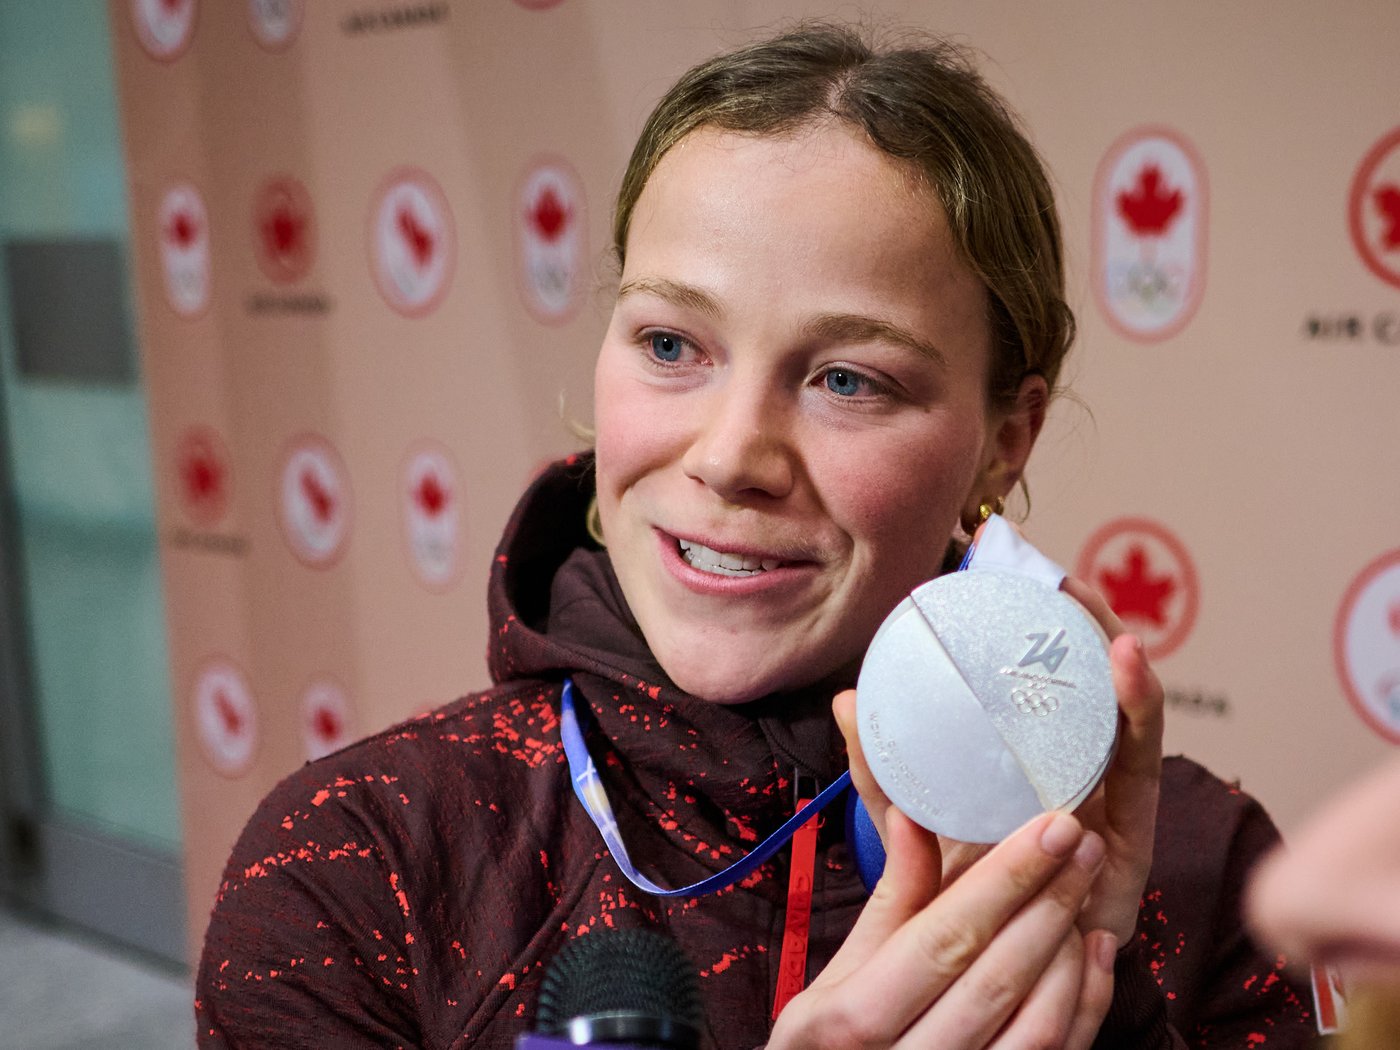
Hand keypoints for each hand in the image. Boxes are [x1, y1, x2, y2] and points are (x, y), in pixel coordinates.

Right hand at [768, 791, 1117, 1047]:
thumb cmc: (837, 1037)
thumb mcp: (841, 971)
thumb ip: (891, 898)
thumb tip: (914, 816)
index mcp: (855, 1019)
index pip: (945, 939)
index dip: (1004, 881)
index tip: (1049, 828)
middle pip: (998, 979)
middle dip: (1049, 901)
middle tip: (1083, 842)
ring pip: (1038, 1026)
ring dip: (1070, 951)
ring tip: (1082, 887)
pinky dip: (1088, 1001)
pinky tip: (1095, 947)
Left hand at [832, 572, 1164, 945]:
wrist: (996, 978)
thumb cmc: (963, 892)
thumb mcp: (915, 824)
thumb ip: (883, 771)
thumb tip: (845, 701)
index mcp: (1025, 759)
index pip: (1033, 678)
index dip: (1029, 622)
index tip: (1005, 564)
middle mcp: (1072, 768)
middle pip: (1085, 682)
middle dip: (1082, 624)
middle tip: (1059, 576)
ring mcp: (1107, 796)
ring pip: (1122, 709)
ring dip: (1118, 652)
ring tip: (1101, 602)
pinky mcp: (1132, 832)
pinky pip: (1140, 764)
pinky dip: (1139, 710)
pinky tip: (1130, 668)